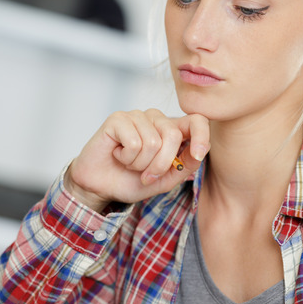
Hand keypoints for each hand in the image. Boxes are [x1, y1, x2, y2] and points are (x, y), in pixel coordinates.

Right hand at [65, 109, 209, 211]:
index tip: (196, 155)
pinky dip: (126, 157)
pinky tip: (117, 155)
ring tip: (128, 162)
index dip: (201, 135)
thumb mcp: (165, 180)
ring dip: (139, 164)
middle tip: (146, 175)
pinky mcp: (118, 119)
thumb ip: (184, 167)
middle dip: (160, 164)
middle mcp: (155, 119)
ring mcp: (136, 116)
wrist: (101, 187)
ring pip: (152, 142)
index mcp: (171, 130)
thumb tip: (198, 152)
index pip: (197, 120)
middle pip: (173, 135)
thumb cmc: (131, 180)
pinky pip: (134, 142)